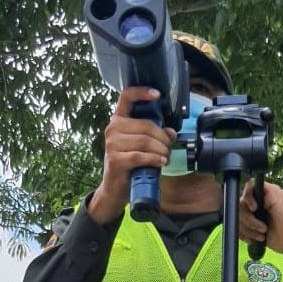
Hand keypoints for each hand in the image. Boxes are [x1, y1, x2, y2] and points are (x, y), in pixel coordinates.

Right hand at [88, 87, 176, 223]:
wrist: (115, 188)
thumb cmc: (130, 164)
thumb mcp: (143, 146)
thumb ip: (155, 135)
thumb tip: (170, 132)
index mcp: (118, 120)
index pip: (126, 97)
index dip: (142, 92)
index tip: (157, 95)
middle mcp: (112, 129)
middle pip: (146, 125)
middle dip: (163, 138)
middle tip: (168, 149)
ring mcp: (112, 144)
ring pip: (146, 141)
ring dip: (162, 150)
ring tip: (165, 157)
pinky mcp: (115, 159)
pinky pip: (141, 155)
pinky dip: (155, 159)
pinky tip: (160, 162)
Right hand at [238, 180, 282, 261]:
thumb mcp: (280, 201)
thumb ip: (266, 190)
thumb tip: (253, 182)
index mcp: (264, 194)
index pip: (247, 189)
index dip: (247, 199)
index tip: (254, 208)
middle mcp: (256, 203)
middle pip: (239, 206)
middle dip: (249, 220)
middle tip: (263, 227)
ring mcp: (253, 216)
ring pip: (238, 220)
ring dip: (249, 230)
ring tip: (262, 234)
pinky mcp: (250, 228)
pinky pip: (239, 230)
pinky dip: (246, 236)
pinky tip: (256, 238)